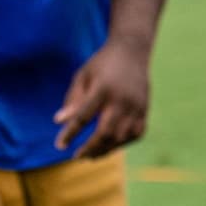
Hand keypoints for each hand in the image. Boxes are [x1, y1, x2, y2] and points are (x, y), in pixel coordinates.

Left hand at [55, 36, 151, 156]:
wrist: (132, 50)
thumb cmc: (102, 64)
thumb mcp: (83, 76)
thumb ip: (73, 99)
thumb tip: (59, 122)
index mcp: (102, 88)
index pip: (83, 117)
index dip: (70, 133)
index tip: (60, 145)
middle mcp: (121, 99)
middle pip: (105, 131)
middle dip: (90, 147)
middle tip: (77, 156)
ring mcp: (136, 105)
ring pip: (121, 137)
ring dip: (105, 149)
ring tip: (91, 155)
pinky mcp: (145, 109)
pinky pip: (136, 134)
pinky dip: (123, 143)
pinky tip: (111, 145)